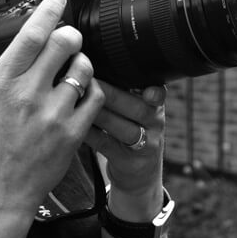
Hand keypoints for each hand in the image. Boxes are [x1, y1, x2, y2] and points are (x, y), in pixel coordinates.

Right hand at [0, 0, 104, 213]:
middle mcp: (28, 95)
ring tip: (74, 68)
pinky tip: (82, 92)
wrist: (0, 193)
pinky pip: (96, 96)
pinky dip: (93, 88)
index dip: (48, 9)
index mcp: (0, 84)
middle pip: (64, 43)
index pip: (29, 35)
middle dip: (69, 33)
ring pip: (84, 67)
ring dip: (81, 62)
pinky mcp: (73, 132)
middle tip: (68, 37)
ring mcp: (53, 114)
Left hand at [85, 82, 166, 209]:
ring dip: (101, 115)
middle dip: (112, 94)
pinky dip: (91, 134)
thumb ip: (124, 89)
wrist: (138, 174)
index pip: (158, 93)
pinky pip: (108, 145)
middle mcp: (155, 123)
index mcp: (156, 105)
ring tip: (81, 103)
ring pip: (124, 128)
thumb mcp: (136, 109)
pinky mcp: (130, 163)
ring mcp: (146, 145)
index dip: (153, 90)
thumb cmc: (129, 129)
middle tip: (90, 81)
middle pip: (138, 108)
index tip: (144, 87)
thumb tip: (94, 64)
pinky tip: (77, 126)